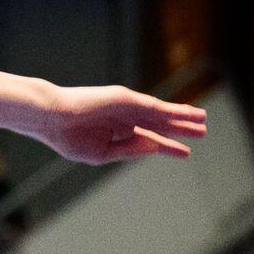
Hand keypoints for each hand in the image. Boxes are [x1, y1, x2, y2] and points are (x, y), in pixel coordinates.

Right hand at [31, 85, 205, 165]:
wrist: (51, 119)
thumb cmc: (68, 138)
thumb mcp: (101, 153)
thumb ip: (128, 150)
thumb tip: (153, 145)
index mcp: (118, 134)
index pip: (150, 140)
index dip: (168, 146)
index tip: (186, 153)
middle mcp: (126, 119)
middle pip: (160, 125)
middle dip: (181, 130)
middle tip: (202, 133)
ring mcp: (126, 108)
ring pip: (161, 114)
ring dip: (183, 117)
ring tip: (202, 120)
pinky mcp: (126, 99)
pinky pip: (154, 106)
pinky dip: (171, 110)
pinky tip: (187, 113)